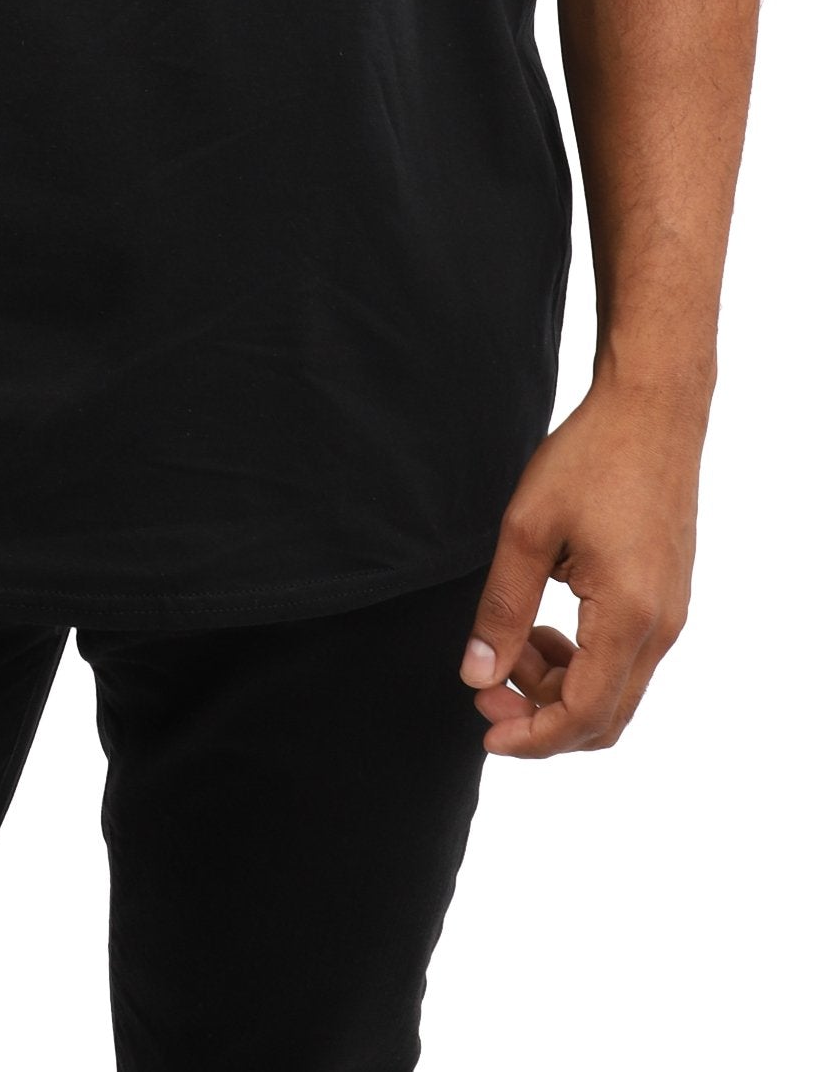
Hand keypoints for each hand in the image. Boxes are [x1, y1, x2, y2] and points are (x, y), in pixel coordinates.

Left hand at [460, 381, 701, 755]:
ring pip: (614, 689)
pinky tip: (541, 626)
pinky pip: (625, 657)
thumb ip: (502, 610)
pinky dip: (580, 660)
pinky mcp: (667, 596)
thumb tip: (477, 676)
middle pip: (604, 716)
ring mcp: (670, 613)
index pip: (584, 714)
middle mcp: (661, 626)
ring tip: (508, 645)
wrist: (652, 409)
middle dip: (541, 718)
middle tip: (486, 689)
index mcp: (629, 616)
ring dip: (558, 686)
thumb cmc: (591, 458)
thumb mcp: (527, 531)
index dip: (532, 737)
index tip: (486, 732)